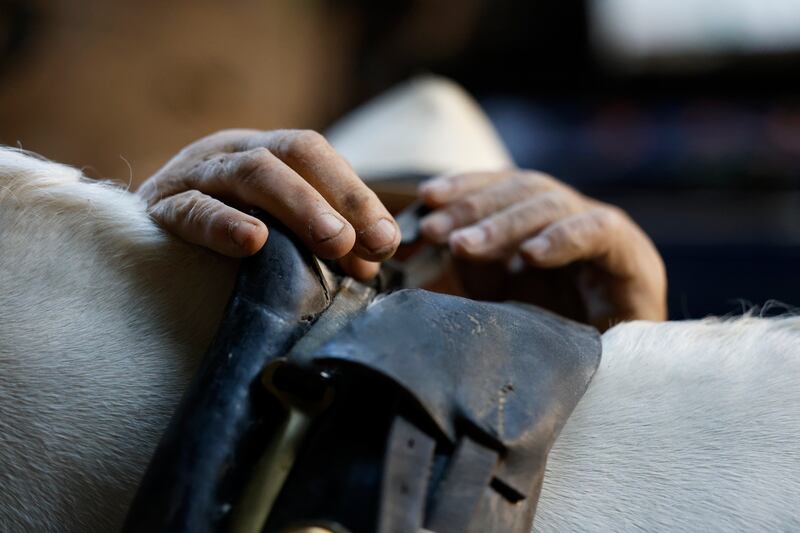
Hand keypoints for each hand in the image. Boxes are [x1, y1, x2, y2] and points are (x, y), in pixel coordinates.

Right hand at [137, 129, 399, 279]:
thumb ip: (323, 241)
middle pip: (292, 154)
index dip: (357, 194)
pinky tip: (253, 242)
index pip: (318, 156)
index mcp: (266, 153)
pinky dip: (225, 224)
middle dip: (338, 196)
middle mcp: (234, 152)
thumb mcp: (276, 230)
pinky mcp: (161, 209)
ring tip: (333, 241)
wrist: (140, 243)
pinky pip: (193, 210)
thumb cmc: (223, 237)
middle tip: (365, 242)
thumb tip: (374, 264)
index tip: (386, 240)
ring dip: (299, 205)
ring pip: (251, 172)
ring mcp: (196, 173)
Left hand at [418, 170, 665, 328]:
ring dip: (503, 224)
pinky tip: (531, 254)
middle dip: (474, 207)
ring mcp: (602, 231)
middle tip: (434, 230)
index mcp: (541, 221)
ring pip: (552, 205)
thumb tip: (439, 237)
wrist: (615, 378)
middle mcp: (572, 217)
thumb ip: (476, 265)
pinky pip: (598, 231)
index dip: (466, 187)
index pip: (503, 186)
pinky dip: (562, 238)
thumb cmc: (555, 336)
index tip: (427, 197)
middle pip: (522, 190)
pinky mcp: (632, 254)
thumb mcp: (503, 297)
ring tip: (463, 245)